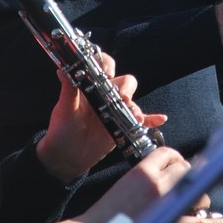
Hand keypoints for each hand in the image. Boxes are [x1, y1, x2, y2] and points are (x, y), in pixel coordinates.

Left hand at [36, 56, 166, 183]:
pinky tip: (160, 119)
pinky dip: (152, 118)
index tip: (106, 75)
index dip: (107, 65)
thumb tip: (62, 68)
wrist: (67, 157)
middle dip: (126, 88)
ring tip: (134, 117)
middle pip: (124, 81)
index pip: (104, 65)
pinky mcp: (123, 125)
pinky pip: (142, 119)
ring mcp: (116, 109)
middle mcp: (106, 94)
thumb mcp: (64, 108)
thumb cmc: (62, 129)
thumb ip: (67, 88)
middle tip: (121, 99)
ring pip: (132, 100)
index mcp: (92, 85)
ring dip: (135, 106)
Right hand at [71, 146, 222, 222]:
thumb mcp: (127, 182)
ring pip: (197, 192)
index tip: (175, 165)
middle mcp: (158, 185)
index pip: (168, 153)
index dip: (174, 158)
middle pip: (186, 169)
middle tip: (184, 186)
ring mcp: (166, 207)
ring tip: (197, 203)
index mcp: (143, 170)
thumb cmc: (110, 210)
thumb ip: (149, 174)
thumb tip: (175, 171)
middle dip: (188, 176)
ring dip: (199, 196)